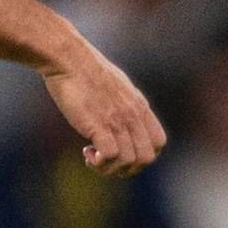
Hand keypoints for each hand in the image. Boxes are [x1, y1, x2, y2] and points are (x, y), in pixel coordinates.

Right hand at [42, 40, 165, 178]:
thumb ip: (123, 103)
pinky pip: (110, 156)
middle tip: (105, 160)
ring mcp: (118, 120)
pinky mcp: (99, 125)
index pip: (159, 142)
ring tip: (92, 156)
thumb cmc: (85, 70)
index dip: (142, 154)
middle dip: (126, 168)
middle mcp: (133, 115)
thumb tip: (117, 115)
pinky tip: (87, 152)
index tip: (121, 151)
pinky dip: (99, 162)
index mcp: (139, 106)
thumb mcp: (115, 85)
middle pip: (146, 158)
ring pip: (129, 161)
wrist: (69, 58)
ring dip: (109, 167)